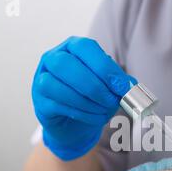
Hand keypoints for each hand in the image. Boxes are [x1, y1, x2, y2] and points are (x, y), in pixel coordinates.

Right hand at [32, 36, 136, 160]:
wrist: (73, 123)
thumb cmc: (90, 97)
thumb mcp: (106, 84)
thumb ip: (116, 81)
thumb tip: (130, 84)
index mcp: (72, 47)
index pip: (85, 48)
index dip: (105, 67)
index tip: (121, 86)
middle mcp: (52, 59)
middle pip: (67, 64)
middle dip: (95, 85)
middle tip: (112, 100)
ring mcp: (41, 80)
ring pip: (59, 86)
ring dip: (87, 101)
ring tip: (104, 110)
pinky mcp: (41, 103)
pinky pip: (58, 105)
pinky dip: (81, 113)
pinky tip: (94, 117)